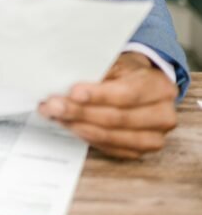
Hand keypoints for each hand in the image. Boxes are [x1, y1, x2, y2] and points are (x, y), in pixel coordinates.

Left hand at [37, 52, 177, 158]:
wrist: (145, 85)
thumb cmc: (128, 71)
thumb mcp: (118, 62)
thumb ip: (99, 72)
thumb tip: (67, 79)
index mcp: (159, 87)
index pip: (127, 94)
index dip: (98, 95)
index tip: (73, 92)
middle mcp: (162, 116)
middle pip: (116, 118)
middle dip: (80, 112)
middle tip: (53, 105)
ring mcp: (152, 138)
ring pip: (110, 136)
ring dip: (78, 126)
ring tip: (55, 115)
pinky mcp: (138, 151)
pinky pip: (108, 148)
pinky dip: (85, 136)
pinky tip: (69, 125)